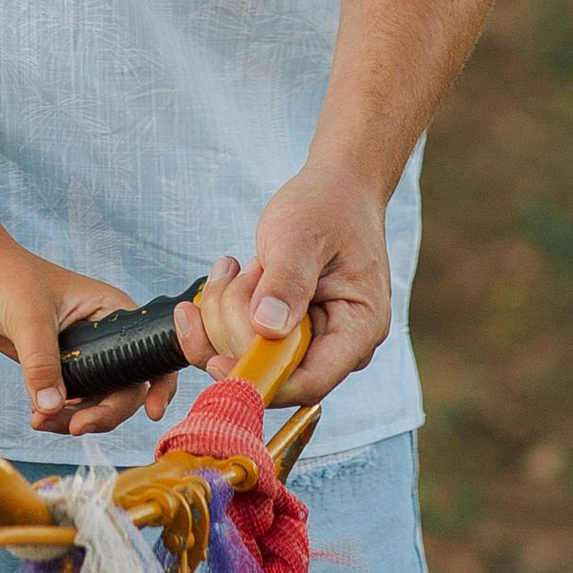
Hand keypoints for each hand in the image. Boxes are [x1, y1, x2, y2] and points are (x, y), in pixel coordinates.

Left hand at [0, 250, 181, 439]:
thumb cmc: (10, 279)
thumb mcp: (29, 319)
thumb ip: (41, 363)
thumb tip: (51, 408)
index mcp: (114, 312)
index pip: (150, 352)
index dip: (160, 384)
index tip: (153, 413)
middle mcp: (106, 337)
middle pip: (125, 388)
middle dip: (104, 413)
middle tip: (78, 427)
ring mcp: (85, 356)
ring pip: (97, 402)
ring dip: (75, 419)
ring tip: (42, 422)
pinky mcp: (62, 369)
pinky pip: (71, 403)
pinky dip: (58, 416)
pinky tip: (37, 417)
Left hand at [194, 168, 391, 398]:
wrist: (336, 190)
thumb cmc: (327, 207)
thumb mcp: (301, 236)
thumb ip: (286, 281)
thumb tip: (267, 328)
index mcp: (358, 329)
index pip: (308, 382)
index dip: (260, 381)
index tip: (214, 361)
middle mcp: (338, 345)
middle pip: (272, 373)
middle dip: (232, 332)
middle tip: (227, 275)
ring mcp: (312, 341)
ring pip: (250, 357)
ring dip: (224, 313)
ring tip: (233, 266)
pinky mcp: (287, 333)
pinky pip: (243, 341)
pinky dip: (223, 311)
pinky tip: (226, 275)